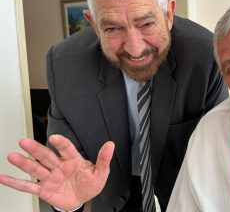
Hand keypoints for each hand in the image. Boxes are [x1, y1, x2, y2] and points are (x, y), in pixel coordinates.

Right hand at [0, 134, 114, 210]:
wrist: (82, 199)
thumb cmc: (90, 183)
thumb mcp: (101, 172)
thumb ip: (104, 159)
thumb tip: (111, 145)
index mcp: (73, 160)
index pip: (67, 149)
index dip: (61, 143)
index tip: (55, 137)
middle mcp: (59, 166)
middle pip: (46, 156)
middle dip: (35, 149)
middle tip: (24, 141)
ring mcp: (50, 177)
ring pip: (35, 168)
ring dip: (24, 163)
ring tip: (12, 156)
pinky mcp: (43, 189)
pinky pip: (28, 186)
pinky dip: (16, 183)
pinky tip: (4, 178)